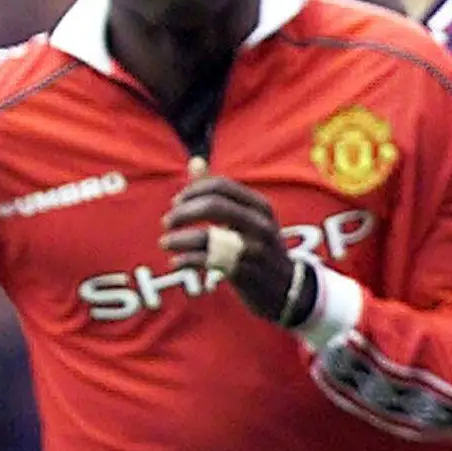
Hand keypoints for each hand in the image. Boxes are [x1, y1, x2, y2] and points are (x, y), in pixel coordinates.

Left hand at [160, 156, 297, 321]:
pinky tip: (176, 262)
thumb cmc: (257, 247)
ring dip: (180, 239)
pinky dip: (188, 260)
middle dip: (183, 213)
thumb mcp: (246, 217)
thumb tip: (195, 161)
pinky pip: (210, 262)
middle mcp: (260, 224)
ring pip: (210, 237)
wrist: (286, 289)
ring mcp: (255, 249)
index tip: (175, 203)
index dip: (192, 192)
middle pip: (215, 206)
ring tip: (164, 243)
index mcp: (259, 206)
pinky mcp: (246, 273)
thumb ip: (218, 192)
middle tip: (166, 223)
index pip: (221, 186)